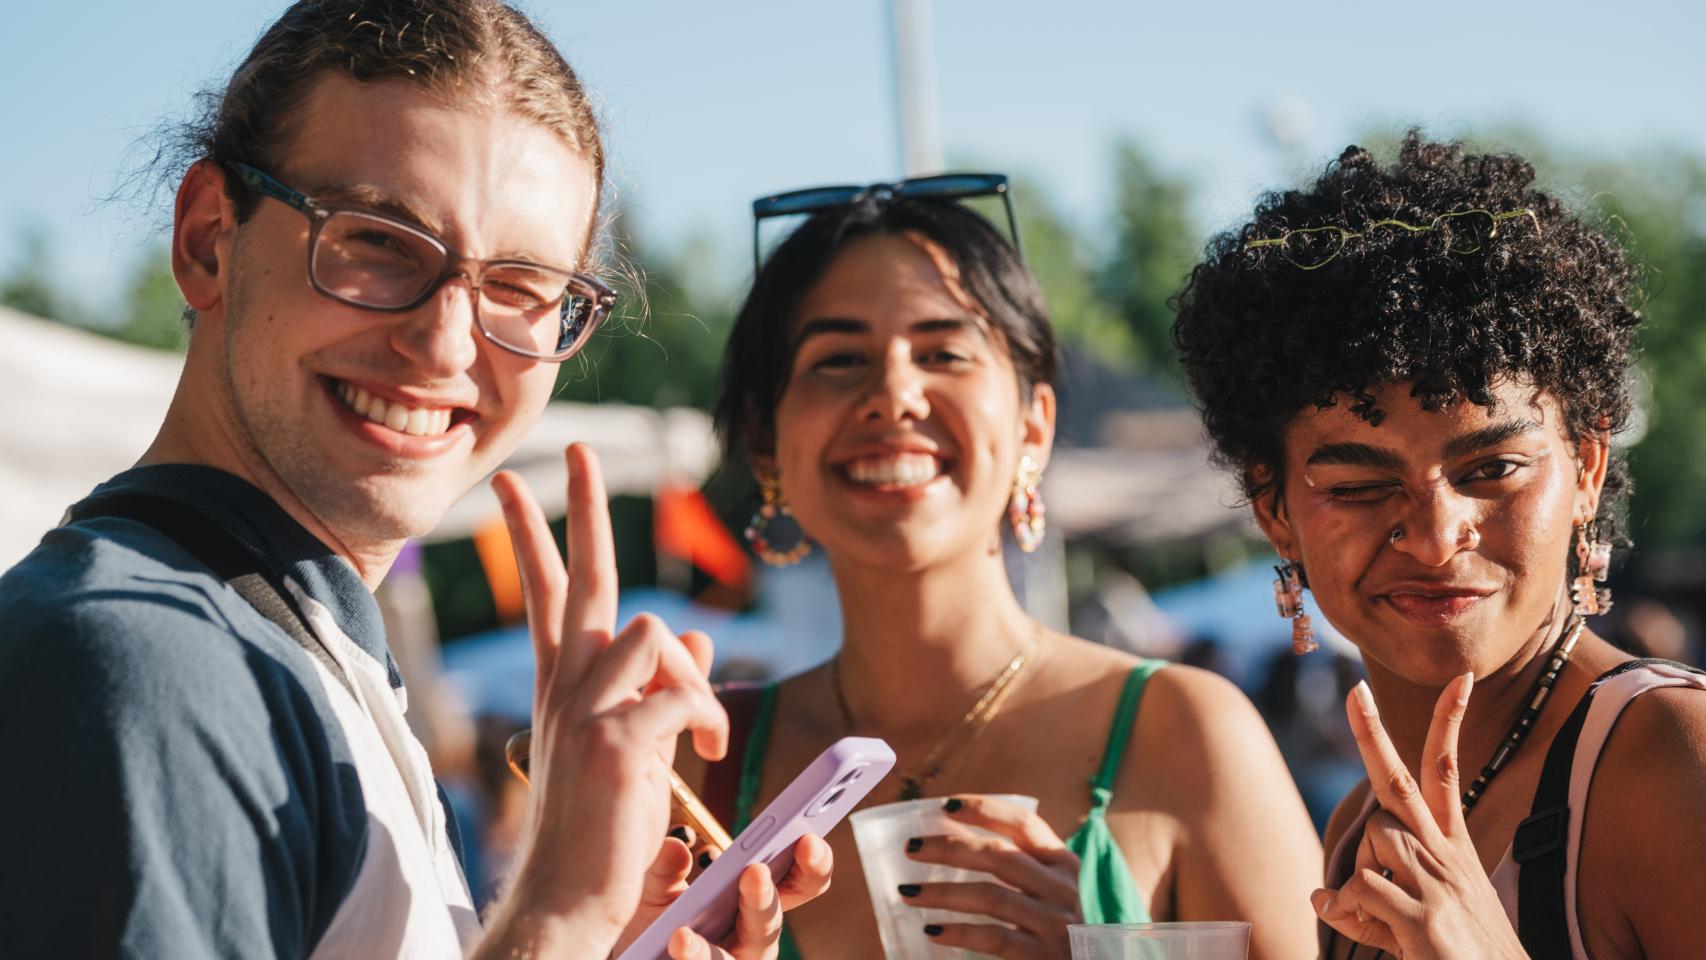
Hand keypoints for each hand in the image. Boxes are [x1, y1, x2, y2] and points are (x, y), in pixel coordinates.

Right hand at [487, 444, 728, 948]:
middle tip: (576, 451)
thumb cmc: (601, 831)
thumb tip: (703, 638)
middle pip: (579, 576)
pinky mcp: (615, 741)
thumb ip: (660, 689)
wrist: (566, 900)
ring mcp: (585, 710)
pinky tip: (703, 752)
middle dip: (580, 508)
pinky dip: (705, 716)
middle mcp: (565, 687)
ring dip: (692, 674)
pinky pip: (682, 690)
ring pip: (651, 628)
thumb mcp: (633, 748)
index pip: (546, 594)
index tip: (511, 483)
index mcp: (562, 687)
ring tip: (699, 735)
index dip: (533, 534)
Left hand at [615, 833, 834, 959]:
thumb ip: (665, 868)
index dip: (812, 860)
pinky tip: (680, 939)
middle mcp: (755, 934)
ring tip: (710, 910)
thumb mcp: (658, 892)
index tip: (809, 837)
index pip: (798, 879)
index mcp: (756, 899)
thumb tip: (676, 848)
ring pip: (748, 947)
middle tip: (756, 871)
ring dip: (729, 930)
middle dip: (766, 894)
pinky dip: (695, 955)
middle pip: (773, 916)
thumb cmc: (659, 926)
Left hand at [901, 795, 1082, 957]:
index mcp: (1062, 862)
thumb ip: (1015, 867)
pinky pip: (995, 938)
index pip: (1024, 823)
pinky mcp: (1042, 956)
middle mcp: (1062, 889)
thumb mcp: (1048, 889)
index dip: (986, 809)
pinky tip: (933, 930)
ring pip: (992, 897)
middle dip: (951, 848)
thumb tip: (947, 842)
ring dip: (944, 893)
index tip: (946, 805)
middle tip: (911, 848)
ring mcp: (1055, 924)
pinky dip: (960, 932)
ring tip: (908, 891)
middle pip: (1001, 856)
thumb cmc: (1053, 926)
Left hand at [1311, 675, 1528, 959]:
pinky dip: (1352, 910)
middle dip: (1373, 735)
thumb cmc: (1460, 956)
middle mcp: (1445, 856)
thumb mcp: (1411, 923)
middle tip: (1354, 691)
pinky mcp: (1424, 916)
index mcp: (1449, 848)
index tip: (1459, 679)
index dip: (1448, 725)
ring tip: (1382, 919)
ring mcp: (1437, 883)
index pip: (1445, 773)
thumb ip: (1367, 904)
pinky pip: (1363, 888)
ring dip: (1361, 877)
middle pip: (1402, 781)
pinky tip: (1375, 932)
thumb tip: (1317, 897)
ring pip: (1375, 838)